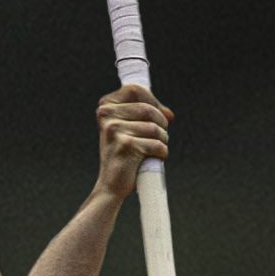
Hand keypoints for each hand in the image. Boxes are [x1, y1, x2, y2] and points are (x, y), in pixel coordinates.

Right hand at [94, 85, 172, 202]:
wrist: (111, 185)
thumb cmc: (123, 157)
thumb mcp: (129, 130)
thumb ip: (145, 117)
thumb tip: (169, 114)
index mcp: (105, 108)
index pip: (135, 90)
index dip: (154, 101)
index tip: (162, 115)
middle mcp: (106, 116)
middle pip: (148, 109)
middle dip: (161, 124)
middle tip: (160, 137)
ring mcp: (114, 129)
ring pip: (154, 128)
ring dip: (162, 140)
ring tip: (154, 150)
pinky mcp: (125, 145)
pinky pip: (156, 144)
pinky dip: (161, 153)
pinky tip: (153, 159)